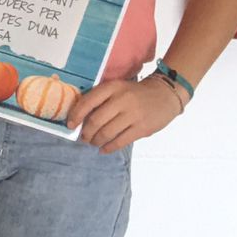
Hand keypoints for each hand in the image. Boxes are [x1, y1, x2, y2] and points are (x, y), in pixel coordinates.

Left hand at [68, 76, 183, 152]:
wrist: (165, 94)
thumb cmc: (134, 93)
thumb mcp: (117, 88)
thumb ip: (100, 100)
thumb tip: (79, 120)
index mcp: (112, 88)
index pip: (87, 102)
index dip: (75, 116)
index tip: (70, 125)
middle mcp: (122, 100)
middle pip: (95, 121)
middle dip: (86, 133)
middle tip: (84, 138)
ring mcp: (133, 114)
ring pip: (106, 133)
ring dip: (96, 141)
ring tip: (94, 143)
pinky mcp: (143, 128)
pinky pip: (120, 141)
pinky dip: (108, 148)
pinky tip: (104, 149)